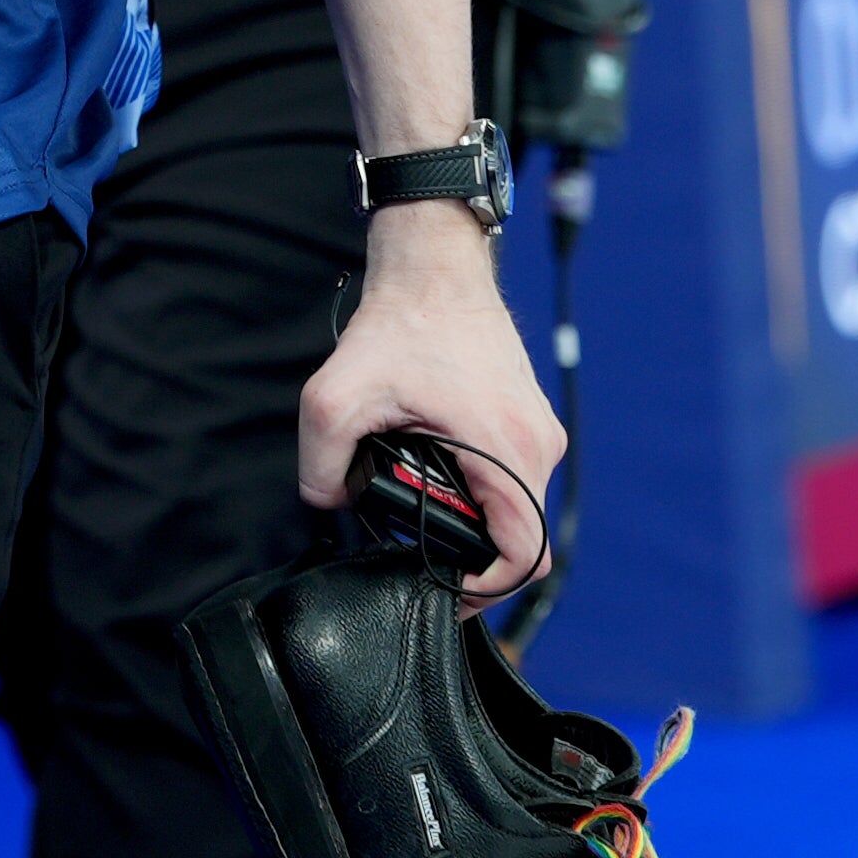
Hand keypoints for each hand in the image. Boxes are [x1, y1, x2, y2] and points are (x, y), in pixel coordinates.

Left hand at [297, 208, 569, 606]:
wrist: (433, 268)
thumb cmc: (398, 324)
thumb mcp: (334, 398)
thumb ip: (320, 465)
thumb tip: (326, 506)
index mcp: (507, 449)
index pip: (524, 554)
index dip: (484, 589)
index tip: (440, 589)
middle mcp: (537, 445)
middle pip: (519, 537)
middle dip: (469, 555)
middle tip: (418, 554)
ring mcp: (537, 432)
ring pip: (514, 508)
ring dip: (471, 520)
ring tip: (421, 510)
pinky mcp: (525, 420)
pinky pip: (510, 478)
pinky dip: (476, 490)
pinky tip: (434, 478)